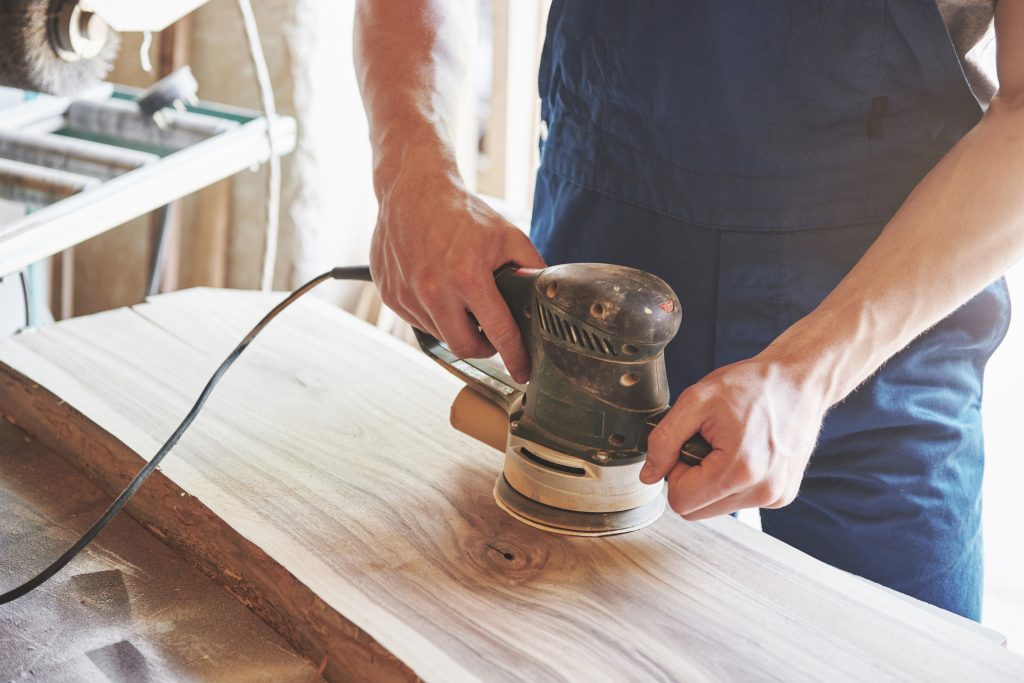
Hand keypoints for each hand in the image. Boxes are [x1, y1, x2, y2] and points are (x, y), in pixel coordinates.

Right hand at [370, 168, 544, 382]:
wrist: (412, 189)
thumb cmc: (460, 211)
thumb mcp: (507, 235)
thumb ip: (530, 268)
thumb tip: (546, 297)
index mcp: (468, 276)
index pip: (498, 332)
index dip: (515, 357)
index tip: (523, 372)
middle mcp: (434, 290)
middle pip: (465, 347)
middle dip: (484, 347)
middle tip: (491, 334)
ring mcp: (408, 294)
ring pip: (441, 335)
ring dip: (457, 327)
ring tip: (462, 300)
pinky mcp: (390, 295)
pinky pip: (419, 322)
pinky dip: (434, 315)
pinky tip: (439, 291)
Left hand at [639, 354, 827, 519]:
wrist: (800, 381)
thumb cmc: (751, 385)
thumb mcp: (696, 400)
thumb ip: (664, 440)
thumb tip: (648, 476)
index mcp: (739, 470)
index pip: (680, 501)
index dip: (675, 472)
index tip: (688, 444)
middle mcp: (762, 491)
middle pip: (696, 510)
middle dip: (691, 479)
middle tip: (705, 444)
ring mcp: (775, 497)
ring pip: (715, 508)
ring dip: (711, 481)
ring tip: (727, 446)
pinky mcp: (782, 496)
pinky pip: (738, 501)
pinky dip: (732, 482)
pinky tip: (744, 452)